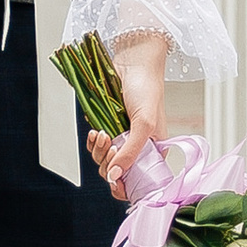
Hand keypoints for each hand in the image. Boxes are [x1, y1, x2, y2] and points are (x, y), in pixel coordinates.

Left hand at [91, 32, 169, 200]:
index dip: (125, 185)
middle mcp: (138, 148)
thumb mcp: (144, 124)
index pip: (139, 182)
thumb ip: (131, 152)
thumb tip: (115, 177)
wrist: (133, 61)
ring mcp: (122, 138)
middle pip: (118, 173)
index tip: (115, 181)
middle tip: (110, 145)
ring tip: (101, 133)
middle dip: (109, 162)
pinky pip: (95, 144)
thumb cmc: (147, 88)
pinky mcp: (108, 127)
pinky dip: (92, 141)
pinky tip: (94, 131)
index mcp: (154, 151)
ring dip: (98, 150)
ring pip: (104, 159)